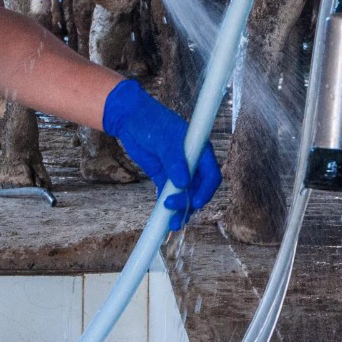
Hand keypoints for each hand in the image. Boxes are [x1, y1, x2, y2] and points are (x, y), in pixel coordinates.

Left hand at [100, 78, 220, 230]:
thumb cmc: (151, 121)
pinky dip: (168, 206)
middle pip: (198, 189)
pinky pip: (170, 195)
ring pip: (185, 196)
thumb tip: (184, 183)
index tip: (196, 202)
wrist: (130, 118)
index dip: (206, 191)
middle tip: (171, 207)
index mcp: (199, 151)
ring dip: (180, 210)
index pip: (211, 175)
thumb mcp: (164, 139)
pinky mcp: (165, 177)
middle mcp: (192, 163)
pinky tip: (164, 217)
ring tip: (171, 223)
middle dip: (189, 203)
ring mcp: (178, 171)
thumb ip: (174, 160)